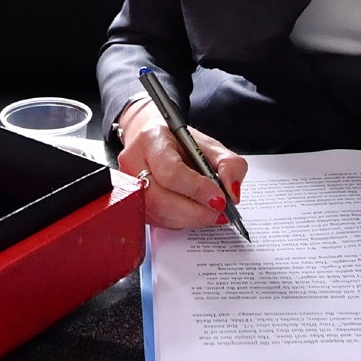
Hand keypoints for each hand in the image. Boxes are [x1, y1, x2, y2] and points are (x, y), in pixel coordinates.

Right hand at [115, 98, 247, 228]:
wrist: (151, 138)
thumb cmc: (178, 141)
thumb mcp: (209, 144)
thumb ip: (229, 164)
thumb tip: (232, 192)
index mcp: (151, 139)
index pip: (171, 171)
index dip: (197, 189)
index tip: (220, 198)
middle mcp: (133, 162)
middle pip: (160, 199)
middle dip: (195, 212)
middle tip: (219, 212)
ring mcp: (128, 185)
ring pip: (158, 214)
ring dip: (190, 220)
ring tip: (211, 213)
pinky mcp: (132, 203)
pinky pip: (157, 221)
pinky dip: (180, 222)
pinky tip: (195, 214)